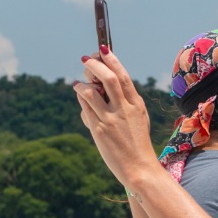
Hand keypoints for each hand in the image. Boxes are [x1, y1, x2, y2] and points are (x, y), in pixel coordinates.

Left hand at [74, 49, 157, 187]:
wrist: (139, 168)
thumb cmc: (138, 142)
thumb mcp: (139, 117)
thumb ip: (126, 101)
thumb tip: (105, 85)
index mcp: (136, 104)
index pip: (123, 75)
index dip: (111, 60)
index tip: (102, 49)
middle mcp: (124, 109)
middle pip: (107, 78)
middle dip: (94, 65)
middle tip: (86, 59)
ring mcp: (110, 120)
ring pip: (90, 92)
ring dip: (81, 83)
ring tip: (78, 83)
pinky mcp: (99, 130)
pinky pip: (85, 109)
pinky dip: (81, 99)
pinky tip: (80, 97)